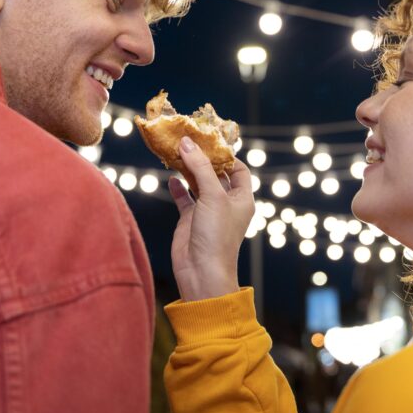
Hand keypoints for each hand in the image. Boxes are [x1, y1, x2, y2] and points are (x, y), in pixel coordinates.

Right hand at [168, 137, 254, 301]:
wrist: (201, 272)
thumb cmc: (217, 235)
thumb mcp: (213, 196)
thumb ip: (200, 168)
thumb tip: (187, 143)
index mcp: (242, 198)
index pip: (239, 170)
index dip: (226, 155)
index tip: (210, 140)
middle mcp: (226, 203)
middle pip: (216, 174)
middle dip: (204, 159)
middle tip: (189, 140)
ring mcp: (207, 211)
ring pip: (198, 183)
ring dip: (188, 170)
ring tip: (176, 152)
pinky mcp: (190, 220)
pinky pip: (184, 198)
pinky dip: (178, 187)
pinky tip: (170, 176)